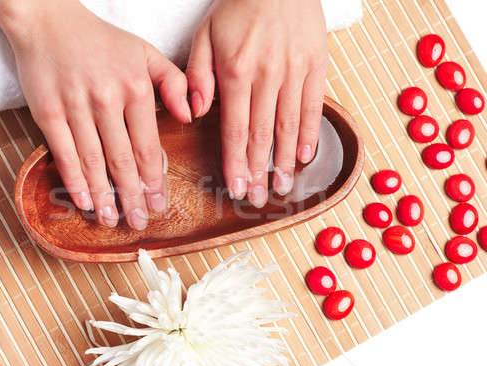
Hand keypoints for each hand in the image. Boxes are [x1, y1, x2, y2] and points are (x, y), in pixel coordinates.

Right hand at [0, 0, 190, 229]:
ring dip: (105, 196)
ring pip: (95, 162)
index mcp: (135, 88)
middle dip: (133, 197)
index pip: (148, 146)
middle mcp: (108, 100)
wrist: (49, 21)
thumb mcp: (146, 53)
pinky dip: (75, 180)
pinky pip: (64, 153)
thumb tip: (190, 116)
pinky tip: (85, 201)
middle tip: (140, 222)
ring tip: (113, 221)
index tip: (159, 204)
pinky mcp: (48, 113)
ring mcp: (76, 107)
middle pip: (123, 161)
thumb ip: (174, 83)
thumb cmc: (101, 41)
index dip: (154, 180)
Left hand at [187, 0, 327, 206]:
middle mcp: (267, 76)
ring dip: (284, 161)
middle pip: (262, 135)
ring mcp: (295, 72)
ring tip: (282, 187)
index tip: (235, 188)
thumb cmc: (237, 8)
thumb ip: (197, 76)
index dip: (236, 163)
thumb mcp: (205, 36)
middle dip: (259, 171)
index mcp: (236, 72)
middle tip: (257, 199)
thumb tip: (196, 113)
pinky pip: (313, 106)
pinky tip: (304, 156)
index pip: (235, 129)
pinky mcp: (316, 66)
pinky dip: (310, 133)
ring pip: (289, 126)